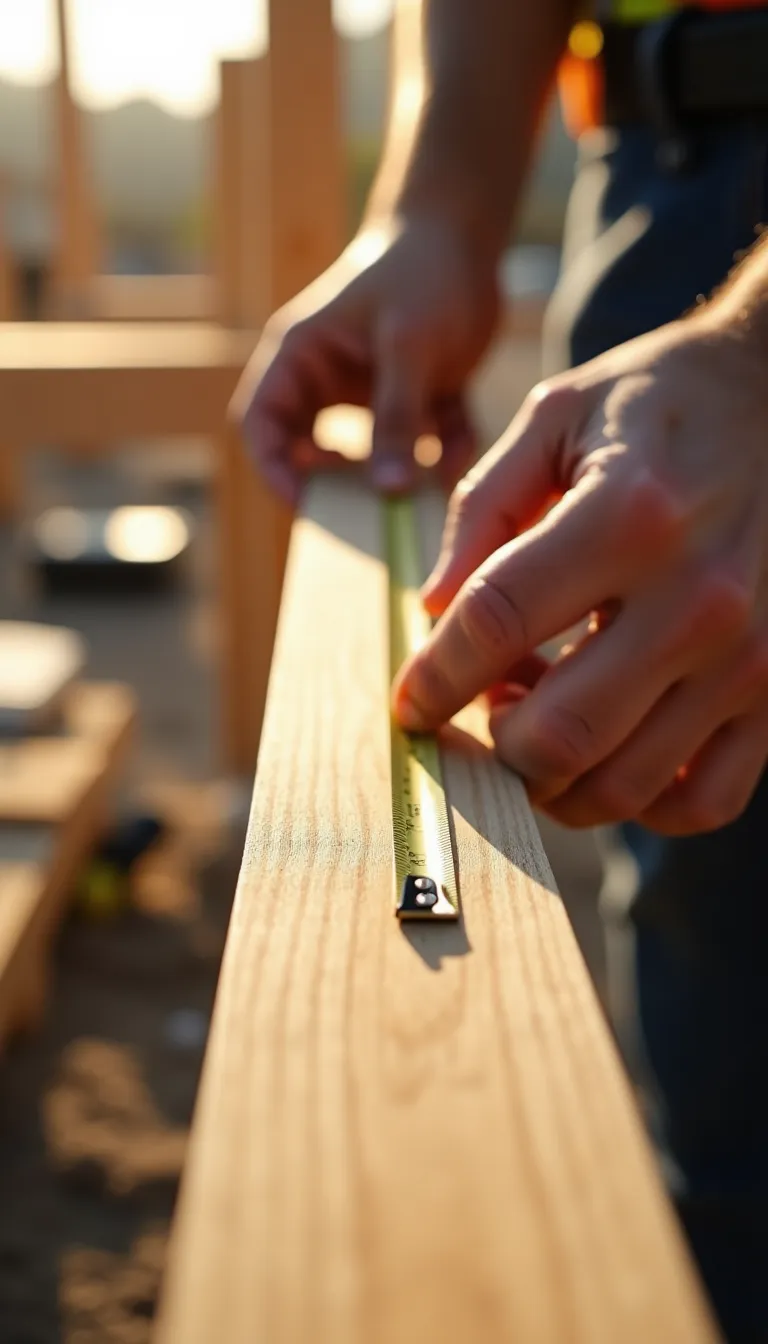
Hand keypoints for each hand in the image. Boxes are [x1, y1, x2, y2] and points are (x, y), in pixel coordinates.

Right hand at [231, 218, 499, 501]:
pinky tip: (456, 459)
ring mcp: (372, 394)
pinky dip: (441, 457)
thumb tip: (388, 490)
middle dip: (332, 488)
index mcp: (302, 357)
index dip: (273, 469)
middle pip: (308, 452)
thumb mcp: (408, 344)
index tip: (303, 505)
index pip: (261, 423)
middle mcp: (328, 381)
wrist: (469, 231)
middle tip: (358, 520)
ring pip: (368, 459)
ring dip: (390, 481)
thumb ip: (396, 417)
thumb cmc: (423, 270)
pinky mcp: (418, 402)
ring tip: (407, 502)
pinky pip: (424, 446)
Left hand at [393, 317, 767, 834]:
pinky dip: (641, 802)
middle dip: (493, 741)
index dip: (434, 677)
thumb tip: (430, 612)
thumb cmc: (659, 403)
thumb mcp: (556, 416)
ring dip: (554, 777)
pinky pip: (704, 799)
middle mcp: (698, 597)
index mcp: (628, 514)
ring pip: (623, 783)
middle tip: (483, 708)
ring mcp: (748, 656)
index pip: (497, 623)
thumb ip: (482, 508)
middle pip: (559, 732)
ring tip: (539, 719)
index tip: (410, 700)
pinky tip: (609, 753)